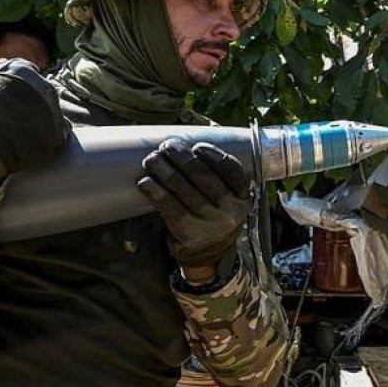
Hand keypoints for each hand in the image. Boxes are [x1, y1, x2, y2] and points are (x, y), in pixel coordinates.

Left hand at [136, 139, 251, 271]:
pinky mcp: (187, 231)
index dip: (213, 155)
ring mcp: (208, 222)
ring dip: (163, 170)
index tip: (197, 146)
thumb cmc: (215, 209)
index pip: (231, 171)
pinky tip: (145, 181)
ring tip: (152, 159)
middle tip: (167, 146)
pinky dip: (155, 191)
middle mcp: (228, 210)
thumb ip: (218, 171)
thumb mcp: (229, 194)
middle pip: (203, 177)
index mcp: (242, 196)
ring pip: (182, 190)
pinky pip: (168, 206)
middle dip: (181, 157)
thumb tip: (191, 137)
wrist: (210, 250)